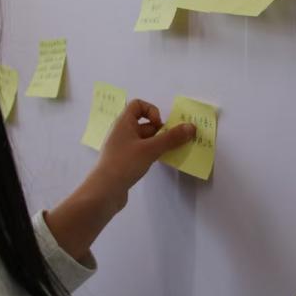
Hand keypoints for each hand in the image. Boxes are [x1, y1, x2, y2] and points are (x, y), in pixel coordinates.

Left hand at [44, 99, 194, 259]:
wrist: (104, 191)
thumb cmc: (125, 163)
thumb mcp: (150, 149)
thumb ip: (171, 138)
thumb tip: (191, 127)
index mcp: (123, 122)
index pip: (137, 105)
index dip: (151, 111)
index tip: (159, 126)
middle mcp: (121, 132)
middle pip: (144, 123)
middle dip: (160, 131)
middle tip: (172, 142)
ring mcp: (122, 148)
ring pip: (144, 140)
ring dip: (158, 144)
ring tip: (169, 152)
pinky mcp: (124, 161)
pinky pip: (141, 152)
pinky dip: (151, 154)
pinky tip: (158, 162)